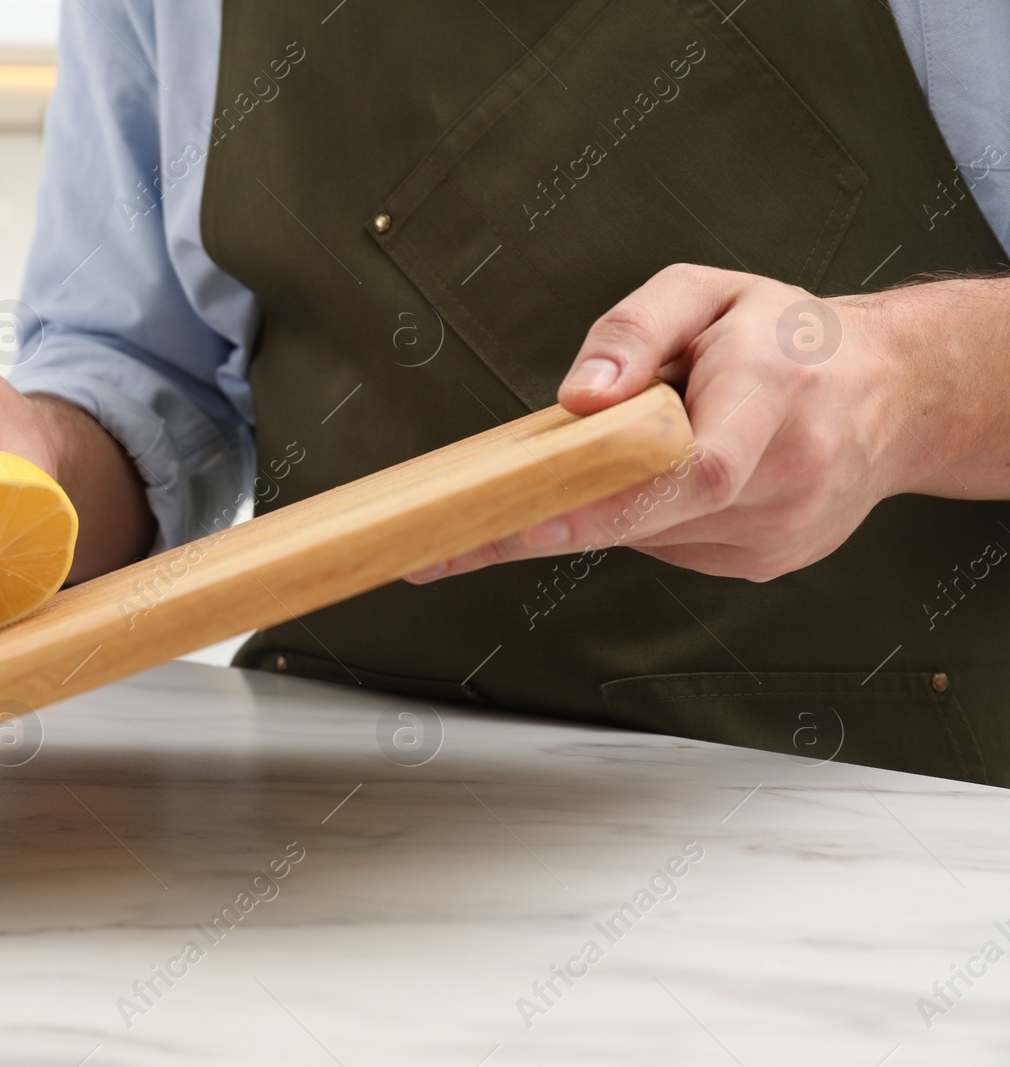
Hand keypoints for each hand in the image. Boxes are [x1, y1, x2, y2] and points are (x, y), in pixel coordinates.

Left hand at [406, 263, 938, 583]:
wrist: (896, 392)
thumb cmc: (789, 335)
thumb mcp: (708, 291)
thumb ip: (635, 331)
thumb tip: (577, 399)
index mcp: (775, 392)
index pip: (686, 470)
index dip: (598, 506)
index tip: (516, 527)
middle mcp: (789, 475)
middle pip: (648, 518)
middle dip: (547, 524)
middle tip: (448, 543)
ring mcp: (781, 533)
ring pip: (648, 538)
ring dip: (604, 506)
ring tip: (611, 457)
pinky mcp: (766, 563)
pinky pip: (670, 548)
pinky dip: (642, 517)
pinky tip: (658, 479)